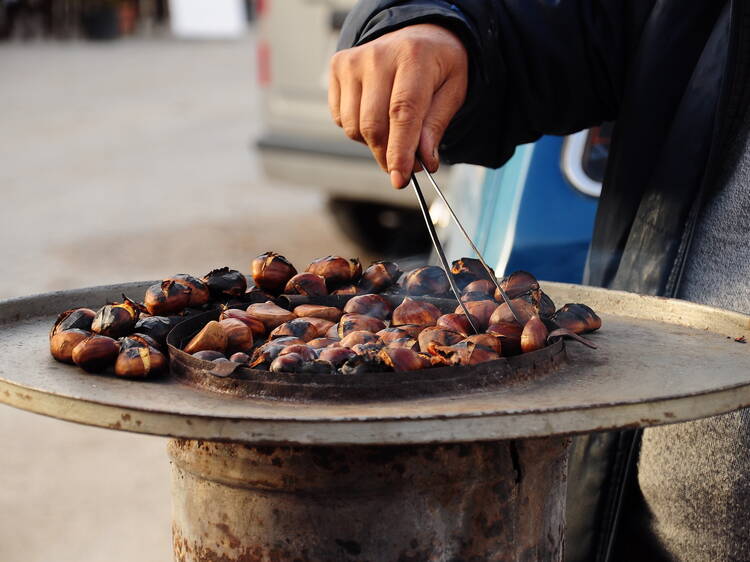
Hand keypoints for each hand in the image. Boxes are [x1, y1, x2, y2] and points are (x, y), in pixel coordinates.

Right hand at [329, 23, 468, 187]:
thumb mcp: (452, 92)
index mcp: (414, 57)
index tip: (400, 178)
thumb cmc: (437, 67)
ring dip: (373, 143)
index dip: (400, 151)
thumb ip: (436, 126)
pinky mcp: (337, 68)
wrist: (416, 35)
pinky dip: (358, 129)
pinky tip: (376, 115)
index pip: (402, 112)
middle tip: (405, 166)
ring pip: (353, 127)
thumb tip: (424, 160)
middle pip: (373, 125)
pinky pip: (340, 118)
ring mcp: (353, 61)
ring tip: (394, 132)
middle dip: (388, 155)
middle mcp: (378, 55)